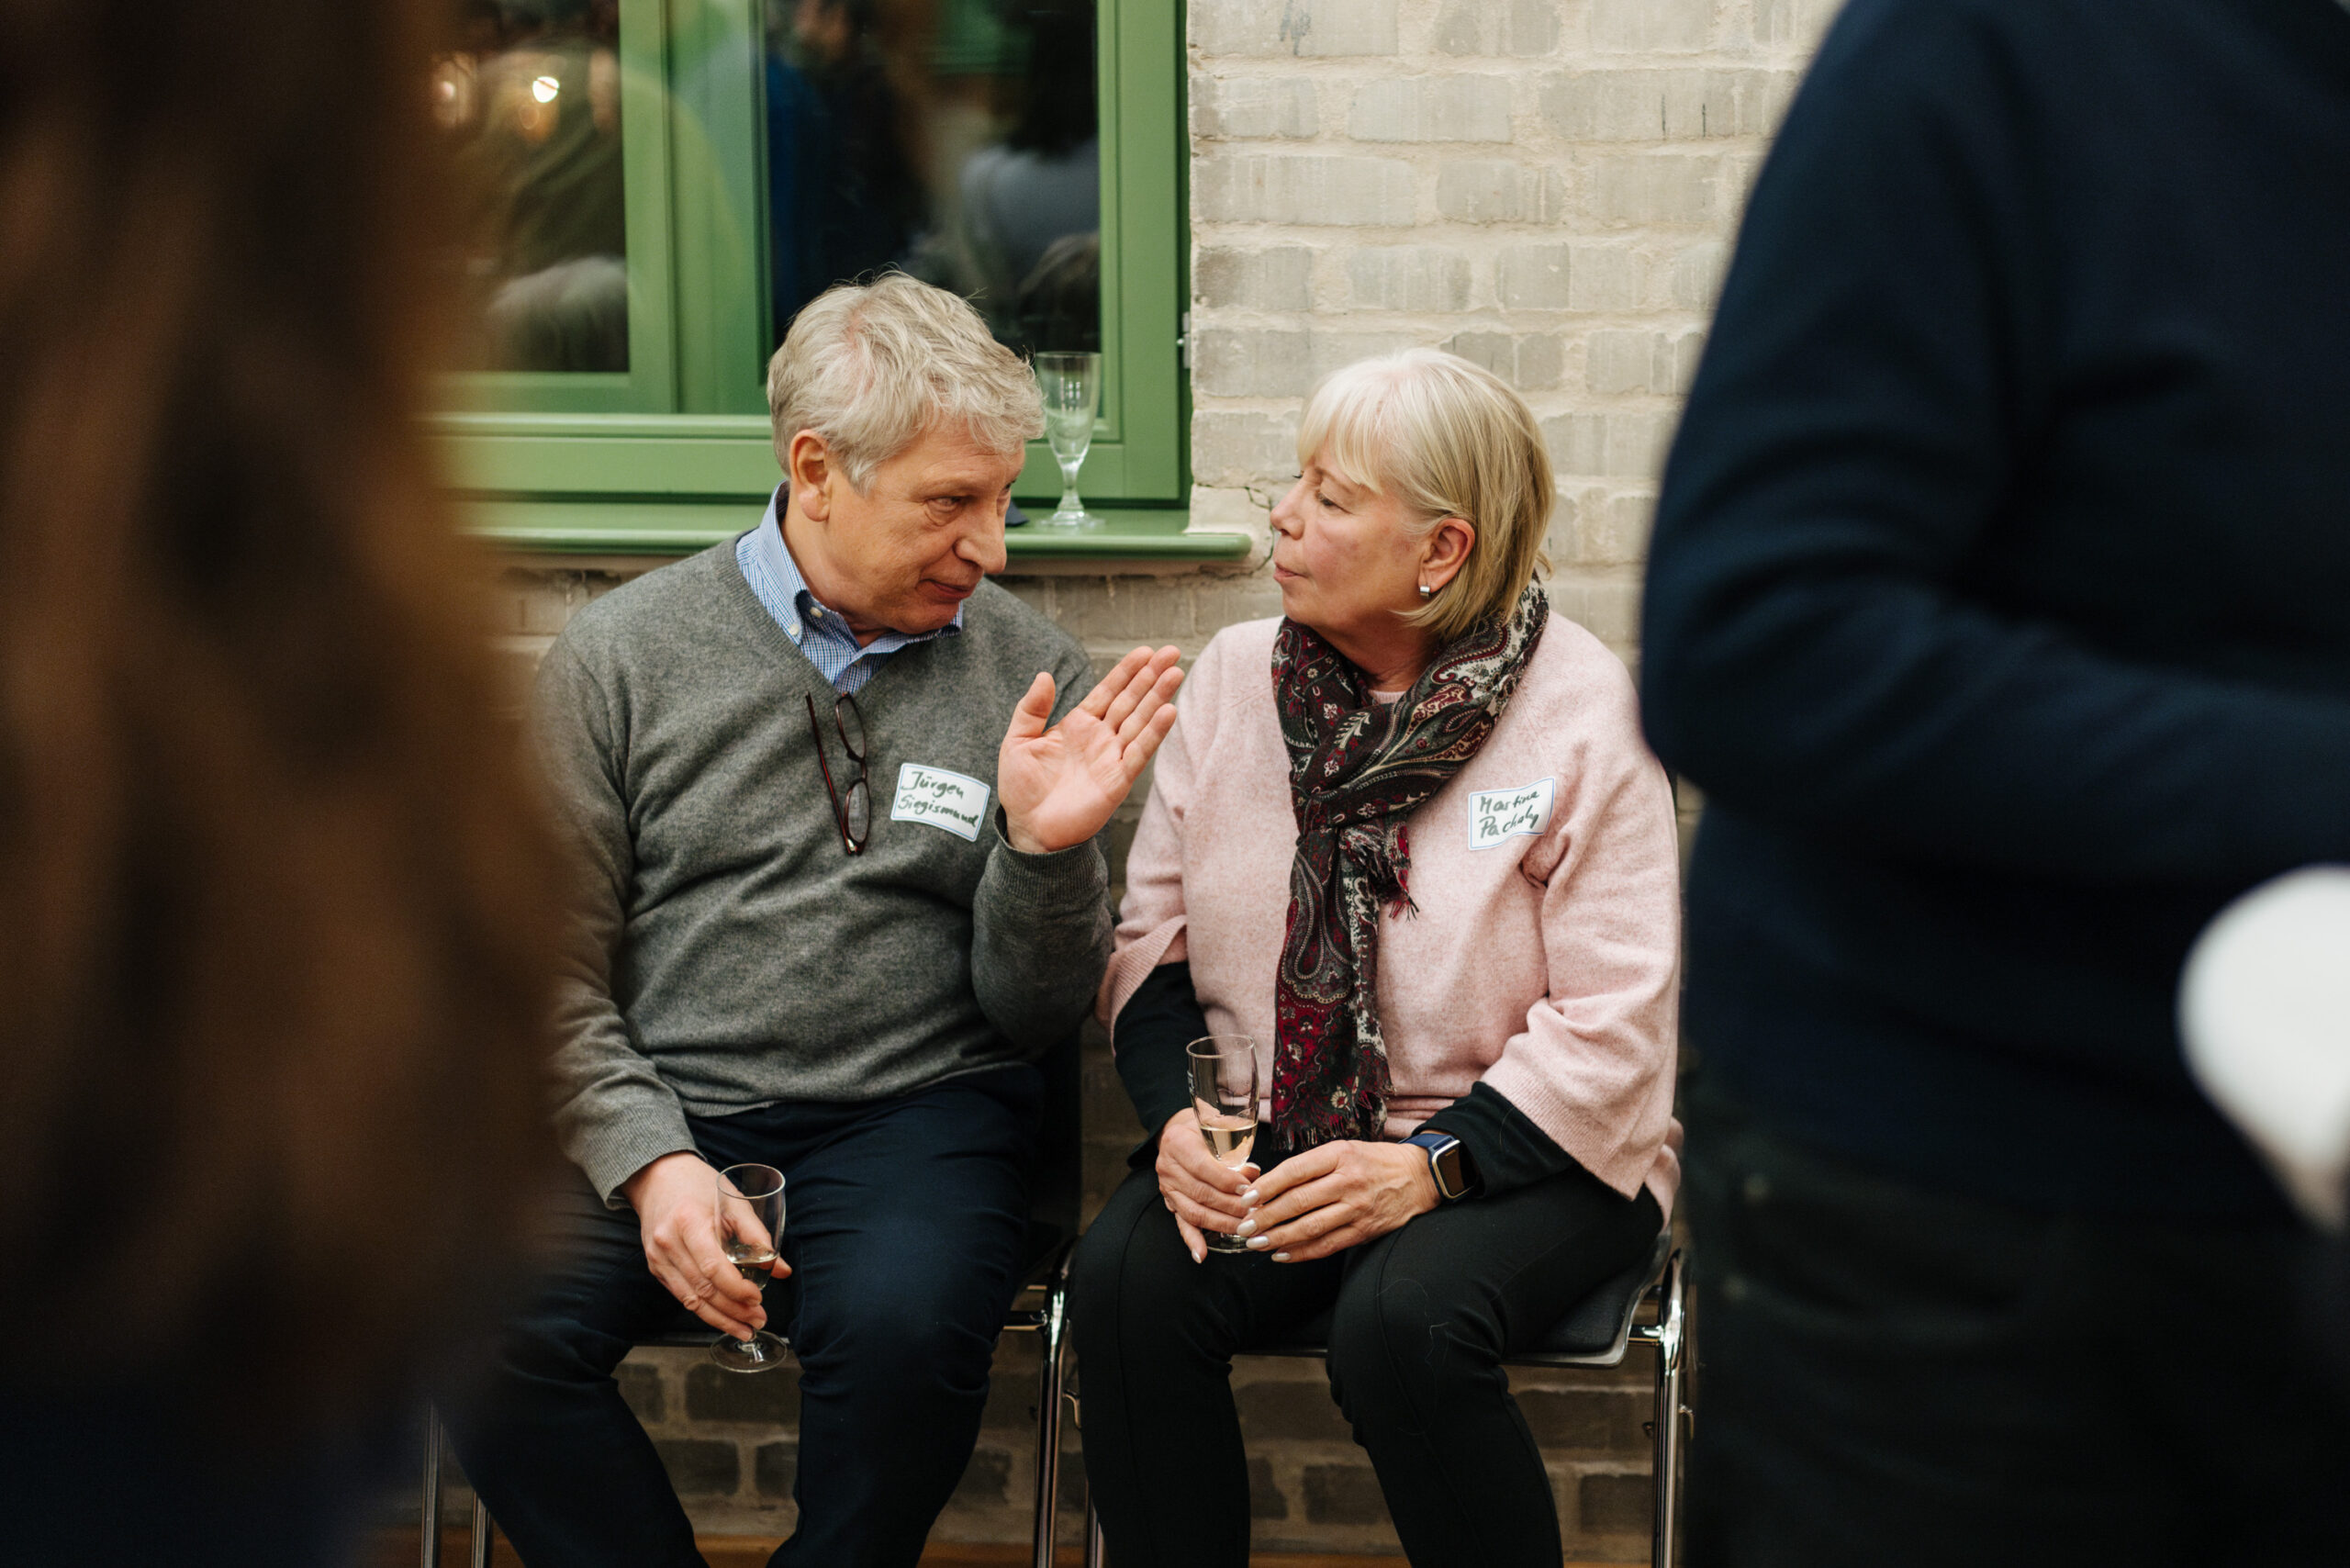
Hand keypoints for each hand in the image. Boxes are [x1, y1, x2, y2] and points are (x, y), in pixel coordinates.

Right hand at [620, 1152, 790, 1340]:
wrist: (658, 1177)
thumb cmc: (699, 1185)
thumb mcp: (733, 1201)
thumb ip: (756, 1235)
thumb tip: (780, 1268)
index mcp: (689, 1222)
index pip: (713, 1267)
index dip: (737, 1288)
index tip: (758, 1297)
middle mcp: (668, 1243)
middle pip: (703, 1289)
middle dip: (734, 1310)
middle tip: (758, 1319)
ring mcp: (658, 1258)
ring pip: (691, 1300)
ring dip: (720, 1318)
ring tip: (745, 1328)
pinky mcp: (655, 1267)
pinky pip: (681, 1296)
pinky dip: (704, 1310)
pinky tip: (723, 1318)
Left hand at [997, 645, 1183, 853]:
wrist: (1028, 828)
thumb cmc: (1021, 788)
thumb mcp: (1017, 741)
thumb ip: (1031, 708)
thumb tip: (1044, 675)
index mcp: (1078, 725)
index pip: (1108, 691)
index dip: (1126, 671)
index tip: (1145, 652)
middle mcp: (1100, 737)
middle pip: (1131, 700)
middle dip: (1151, 676)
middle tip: (1171, 653)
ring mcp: (1112, 757)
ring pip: (1140, 721)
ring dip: (1159, 698)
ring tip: (1176, 674)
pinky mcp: (1118, 780)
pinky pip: (1139, 752)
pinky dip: (1154, 733)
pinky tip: (1168, 712)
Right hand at [1155, 1107, 1260, 1264]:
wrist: (1178, 1130)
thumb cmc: (1203, 1127)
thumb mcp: (1217, 1125)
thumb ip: (1234, 1147)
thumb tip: (1254, 1174)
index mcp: (1178, 1143)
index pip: (1203, 1167)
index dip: (1227, 1181)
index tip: (1249, 1189)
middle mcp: (1168, 1167)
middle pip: (1201, 1193)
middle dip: (1231, 1206)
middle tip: (1256, 1212)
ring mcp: (1167, 1187)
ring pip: (1194, 1211)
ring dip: (1221, 1223)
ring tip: (1245, 1229)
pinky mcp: (1171, 1202)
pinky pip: (1182, 1223)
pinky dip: (1192, 1241)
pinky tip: (1202, 1255)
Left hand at [1235, 1140, 1438, 1263]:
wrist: (1418, 1177)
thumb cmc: (1374, 1161)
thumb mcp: (1344, 1150)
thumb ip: (1311, 1166)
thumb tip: (1269, 1185)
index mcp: (1339, 1155)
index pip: (1295, 1171)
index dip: (1267, 1186)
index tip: (1247, 1198)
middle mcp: (1348, 1181)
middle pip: (1298, 1202)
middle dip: (1266, 1217)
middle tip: (1244, 1226)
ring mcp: (1357, 1208)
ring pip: (1310, 1227)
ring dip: (1279, 1238)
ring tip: (1257, 1243)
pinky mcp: (1364, 1230)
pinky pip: (1327, 1245)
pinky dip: (1302, 1252)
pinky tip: (1282, 1254)